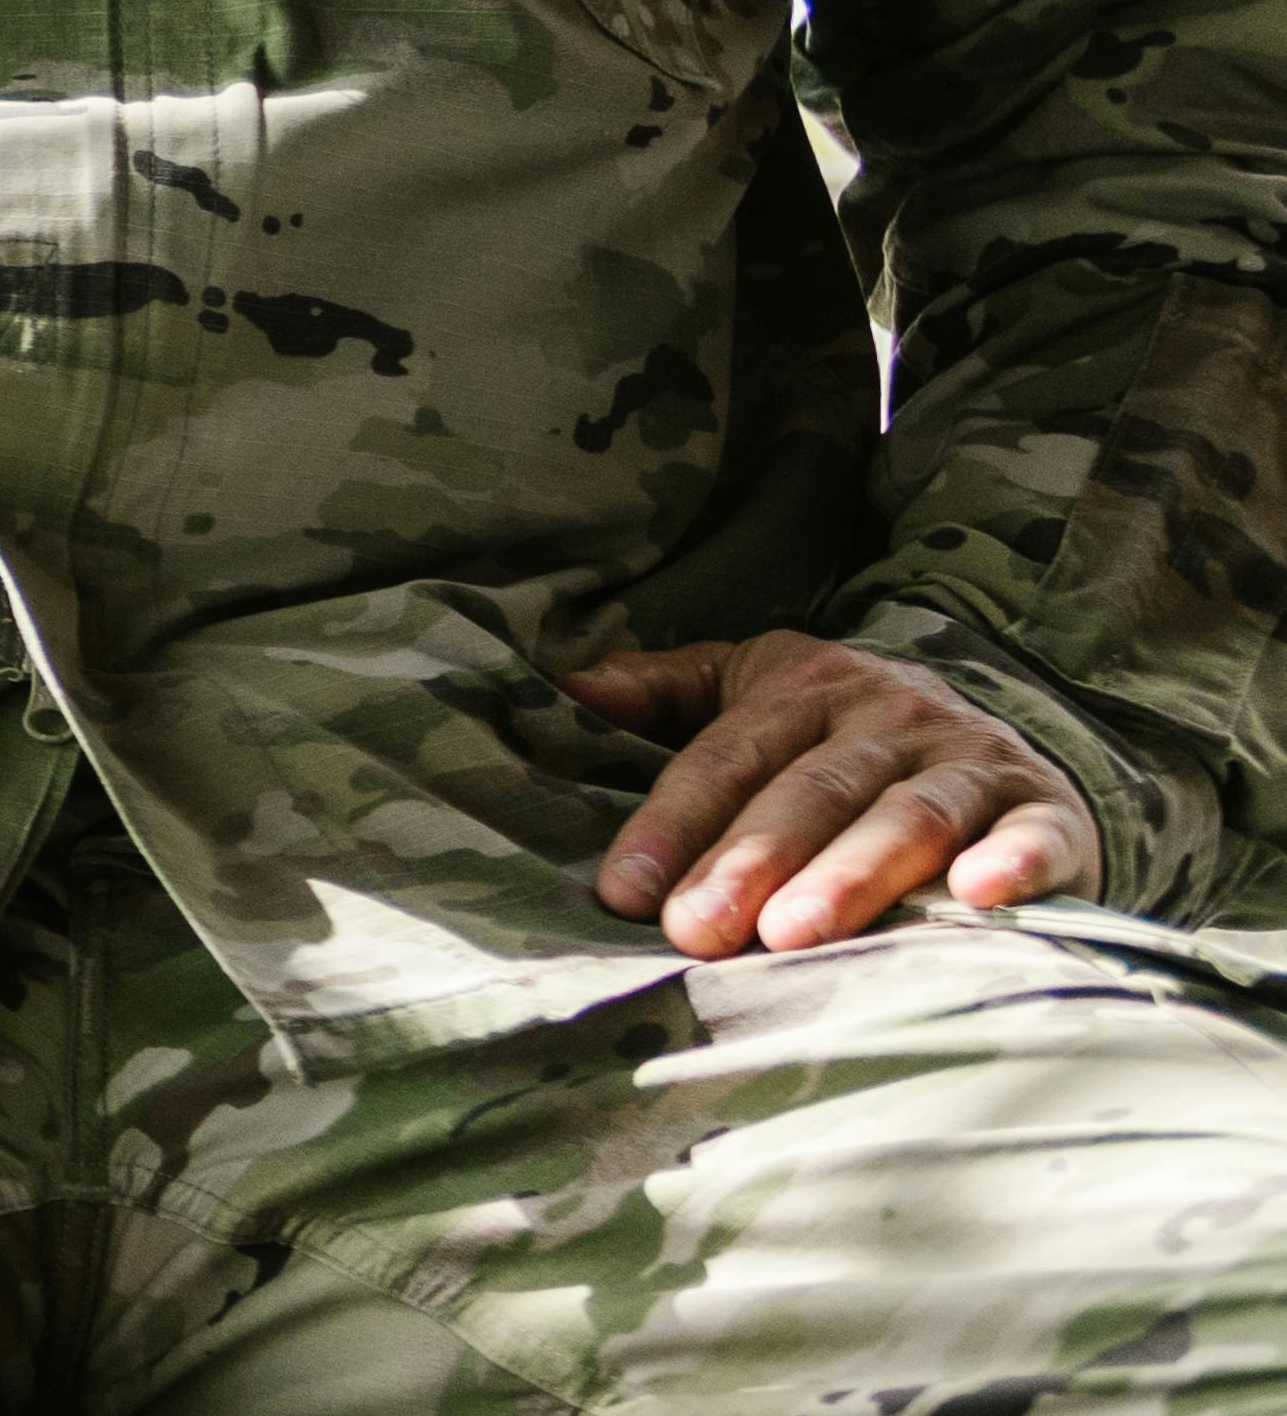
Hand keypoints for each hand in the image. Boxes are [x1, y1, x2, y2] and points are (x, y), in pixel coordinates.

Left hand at [566, 630, 1094, 955]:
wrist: (1009, 737)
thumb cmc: (849, 732)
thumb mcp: (760, 686)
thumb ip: (670, 691)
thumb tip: (571, 686)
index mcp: (809, 687)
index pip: (726, 757)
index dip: (673, 824)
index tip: (624, 893)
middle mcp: (892, 716)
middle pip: (811, 793)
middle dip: (750, 861)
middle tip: (700, 931)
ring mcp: (972, 761)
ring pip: (907, 817)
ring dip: (852, 875)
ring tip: (796, 934)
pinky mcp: (1048, 811)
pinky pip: (1034, 836)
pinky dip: (1013, 864)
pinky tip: (977, 898)